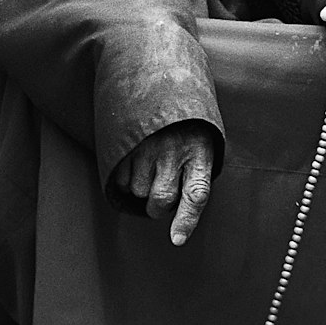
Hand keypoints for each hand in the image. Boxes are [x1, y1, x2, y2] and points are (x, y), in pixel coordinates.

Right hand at [112, 120, 215, 245]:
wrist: (164, 84)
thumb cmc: (188, 126)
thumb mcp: (204, 145)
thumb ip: (196, 177)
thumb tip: (180, 213)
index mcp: (199, 154)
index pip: (195, 195)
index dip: (186, 220)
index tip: (176, 240)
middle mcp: (173, 153)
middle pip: (161, 200)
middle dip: (159, 205)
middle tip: (163, 190)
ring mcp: (148, 148)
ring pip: (138, 191)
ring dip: (142, 187)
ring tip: (150, 166)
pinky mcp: (127, 144)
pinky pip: (121, 179)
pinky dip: (125, 178)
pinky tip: (136, 161)